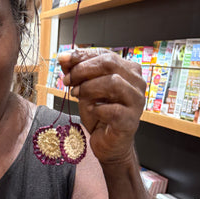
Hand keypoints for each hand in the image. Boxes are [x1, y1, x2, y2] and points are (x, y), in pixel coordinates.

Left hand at [59, 48, 145, 164]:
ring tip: (76, 94)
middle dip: (83, 70)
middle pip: (110, 63)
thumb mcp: (84, 90)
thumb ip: (76, 74)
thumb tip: (63, 58)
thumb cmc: (99, 115)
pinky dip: (97, 109)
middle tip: (67, 79)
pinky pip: (113, 109)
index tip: (63, 59)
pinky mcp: (131, 120)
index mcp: (127, 70)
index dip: (82, 55)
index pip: (105, 54)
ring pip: (113, 82)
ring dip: (89, 87)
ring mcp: (136, 101)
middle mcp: (136, 82)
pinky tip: (92, 111)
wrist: (107, 143)